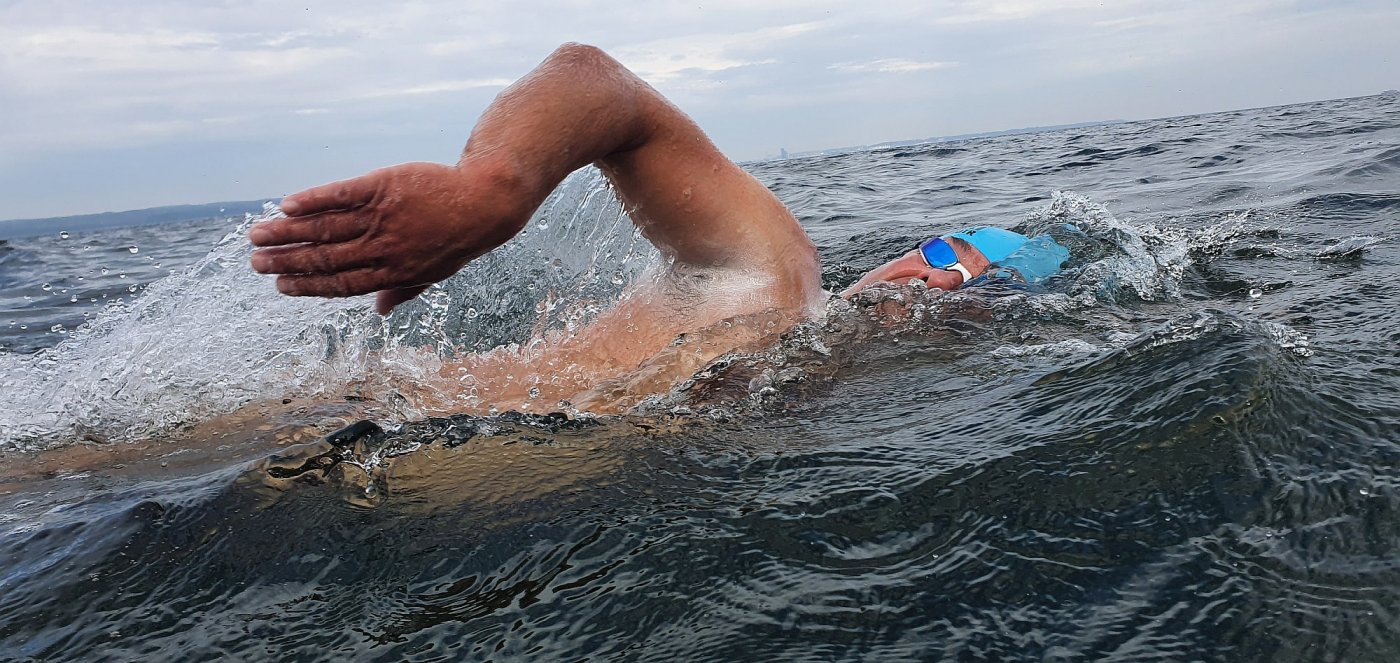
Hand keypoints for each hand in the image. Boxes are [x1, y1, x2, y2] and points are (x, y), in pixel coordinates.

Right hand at [249, 161, 528, 313]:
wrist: (483, 201)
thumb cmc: (457, 237)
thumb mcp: (435, 271)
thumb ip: (403, 289)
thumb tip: (380, 311)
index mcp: (392, 273)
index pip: (340, 283)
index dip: (307, 285)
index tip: (280, 286)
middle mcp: (383, 248)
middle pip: (325, 257)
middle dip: (287, 261)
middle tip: (255, 262)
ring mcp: (382, 217)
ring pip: (325, 228)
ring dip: (288, 233)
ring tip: (257, 235)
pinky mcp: (383, 186)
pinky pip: (341, 195)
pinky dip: (313, 201)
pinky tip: (288, 205)